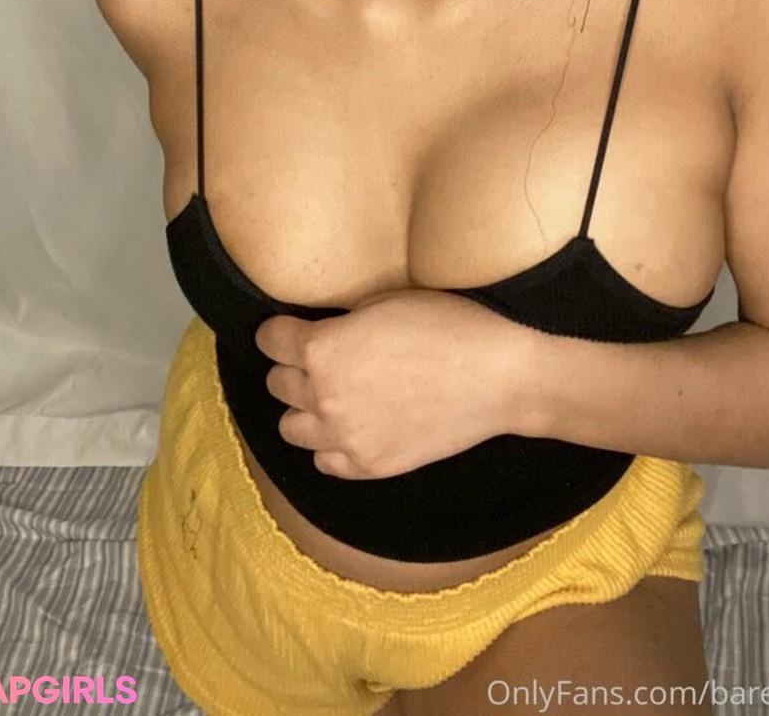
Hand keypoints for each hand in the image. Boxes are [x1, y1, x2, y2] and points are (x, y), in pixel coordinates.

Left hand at [254, 287, 530, 479]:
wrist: (498, 379)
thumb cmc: (449, 327)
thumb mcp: (386, 302)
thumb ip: (342, 321)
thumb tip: (324, 330)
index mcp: (323, 348)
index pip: (269, 341)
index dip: (279, 332)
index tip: (287, 331)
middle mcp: (324, 396)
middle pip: (277, 384)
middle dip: (293, 368)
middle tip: (320, 360)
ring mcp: (345, 438)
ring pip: (291, 429)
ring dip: (306, 409)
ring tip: (335, 396)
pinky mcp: (370, 466)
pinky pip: (324, 462)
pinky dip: (331, 445)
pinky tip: (354, 425)